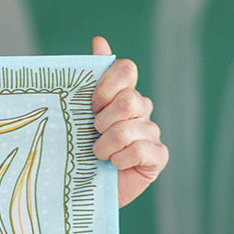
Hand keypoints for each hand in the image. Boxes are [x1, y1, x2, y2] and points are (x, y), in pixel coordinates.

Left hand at [91, 36, 167, 207]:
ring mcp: (151, 133)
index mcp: (122, 96)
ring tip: (97, 156)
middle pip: (128, 99)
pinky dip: (119, 160)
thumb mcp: (77, 118)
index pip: (125, 70)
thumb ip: (88, 81)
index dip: (106, 86)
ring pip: (128, 129)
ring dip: (104, 146)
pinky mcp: (157, 156)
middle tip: (92, 135)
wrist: (82, 192)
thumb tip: (99, 40)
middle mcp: (141, 111)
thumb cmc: (78, 154)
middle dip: (102, 121)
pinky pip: (139, 150)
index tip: (90, 106)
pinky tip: (113, 167)